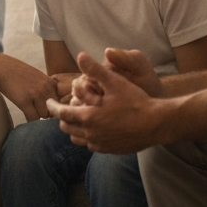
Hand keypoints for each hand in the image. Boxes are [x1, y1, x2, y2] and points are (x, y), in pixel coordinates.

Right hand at [0, 55, 57, 121]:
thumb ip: (46, 88)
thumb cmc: (16, 72)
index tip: (43, 108)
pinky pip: (33, 119)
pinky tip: (24, 115)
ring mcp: (36, 95)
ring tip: (29, 111)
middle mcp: (46, 88)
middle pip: (52, 111)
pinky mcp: (24, 101)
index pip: (59, 103)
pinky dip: (29, 121)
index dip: (51, 107)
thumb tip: (51, 105)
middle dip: (45, 113)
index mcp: (50, 82)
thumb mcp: (37, 76)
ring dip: (37, 116)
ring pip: (43, 116)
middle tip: (35, 111)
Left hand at [45, 53, 162, 152]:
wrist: (157, 124)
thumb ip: (95, 70)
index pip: (61, 113)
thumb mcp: (114, 82)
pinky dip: (88, 138)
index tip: (48, 102)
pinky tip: (94, 129)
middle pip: (67, 128)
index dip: (53, 106)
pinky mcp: (111, 151)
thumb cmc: (135, 101)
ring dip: (74, 129)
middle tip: (63, 109)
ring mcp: (101, 145)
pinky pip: (92, 146)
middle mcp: (91, 134)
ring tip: (77, 119)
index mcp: (88, 117)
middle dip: (63, 117)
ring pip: (78, 139)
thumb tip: (80, 55)